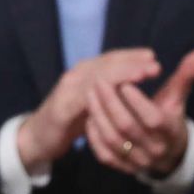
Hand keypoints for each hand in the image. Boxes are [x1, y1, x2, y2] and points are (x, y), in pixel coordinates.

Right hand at [16, 48, 161, 168]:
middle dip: (132, 63)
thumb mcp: (93, 103)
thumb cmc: (70, 121)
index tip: (152, 56)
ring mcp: (67, 89)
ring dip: (123, 74)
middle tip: (155, 64)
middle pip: (106, 63)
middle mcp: (76, 76)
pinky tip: (119, 95)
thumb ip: (110, 92)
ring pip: (98, 76)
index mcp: (84, 73)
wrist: (38, 138)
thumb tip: (133, 86)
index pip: (110, 59)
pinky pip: (85, 97)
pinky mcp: (62, 107)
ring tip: (144, 75)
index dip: (130, 56)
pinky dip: (104, 94)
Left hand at [85, 48, 193, 176]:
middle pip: (127, 127)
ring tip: (89, 94)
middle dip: (110, 102)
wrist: (169, 153)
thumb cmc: (170, 117)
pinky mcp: (123, 168)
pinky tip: (89, 117)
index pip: (152, 118)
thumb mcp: (178, 97)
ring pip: (113, 140)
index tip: (124, 81)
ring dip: (98, 116)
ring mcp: (138, 160)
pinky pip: (104, 155)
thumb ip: (187, 74)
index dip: (136, 100)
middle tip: (98, 82)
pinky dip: (94, 136)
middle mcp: (155, 149)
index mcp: (170, 131)